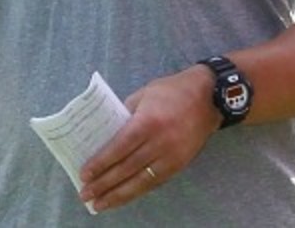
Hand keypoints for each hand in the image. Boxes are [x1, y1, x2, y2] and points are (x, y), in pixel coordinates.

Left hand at [78, 64, 220, 212]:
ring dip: (117, 195)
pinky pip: (154, 183)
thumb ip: (126, 114)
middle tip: (85, 195)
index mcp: (148, 122)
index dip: (100, 164)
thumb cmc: (173, 91)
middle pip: (126, 168)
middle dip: (104, 183)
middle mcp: (159, 142)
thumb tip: (107, 135)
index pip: (119, 148)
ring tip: (99, 204)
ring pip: (140, 181)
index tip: (84, 175)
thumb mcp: (144, 94)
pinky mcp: (180, 165)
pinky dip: (136, 192)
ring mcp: (171, 156)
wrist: (210, 97)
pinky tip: (123, 197)